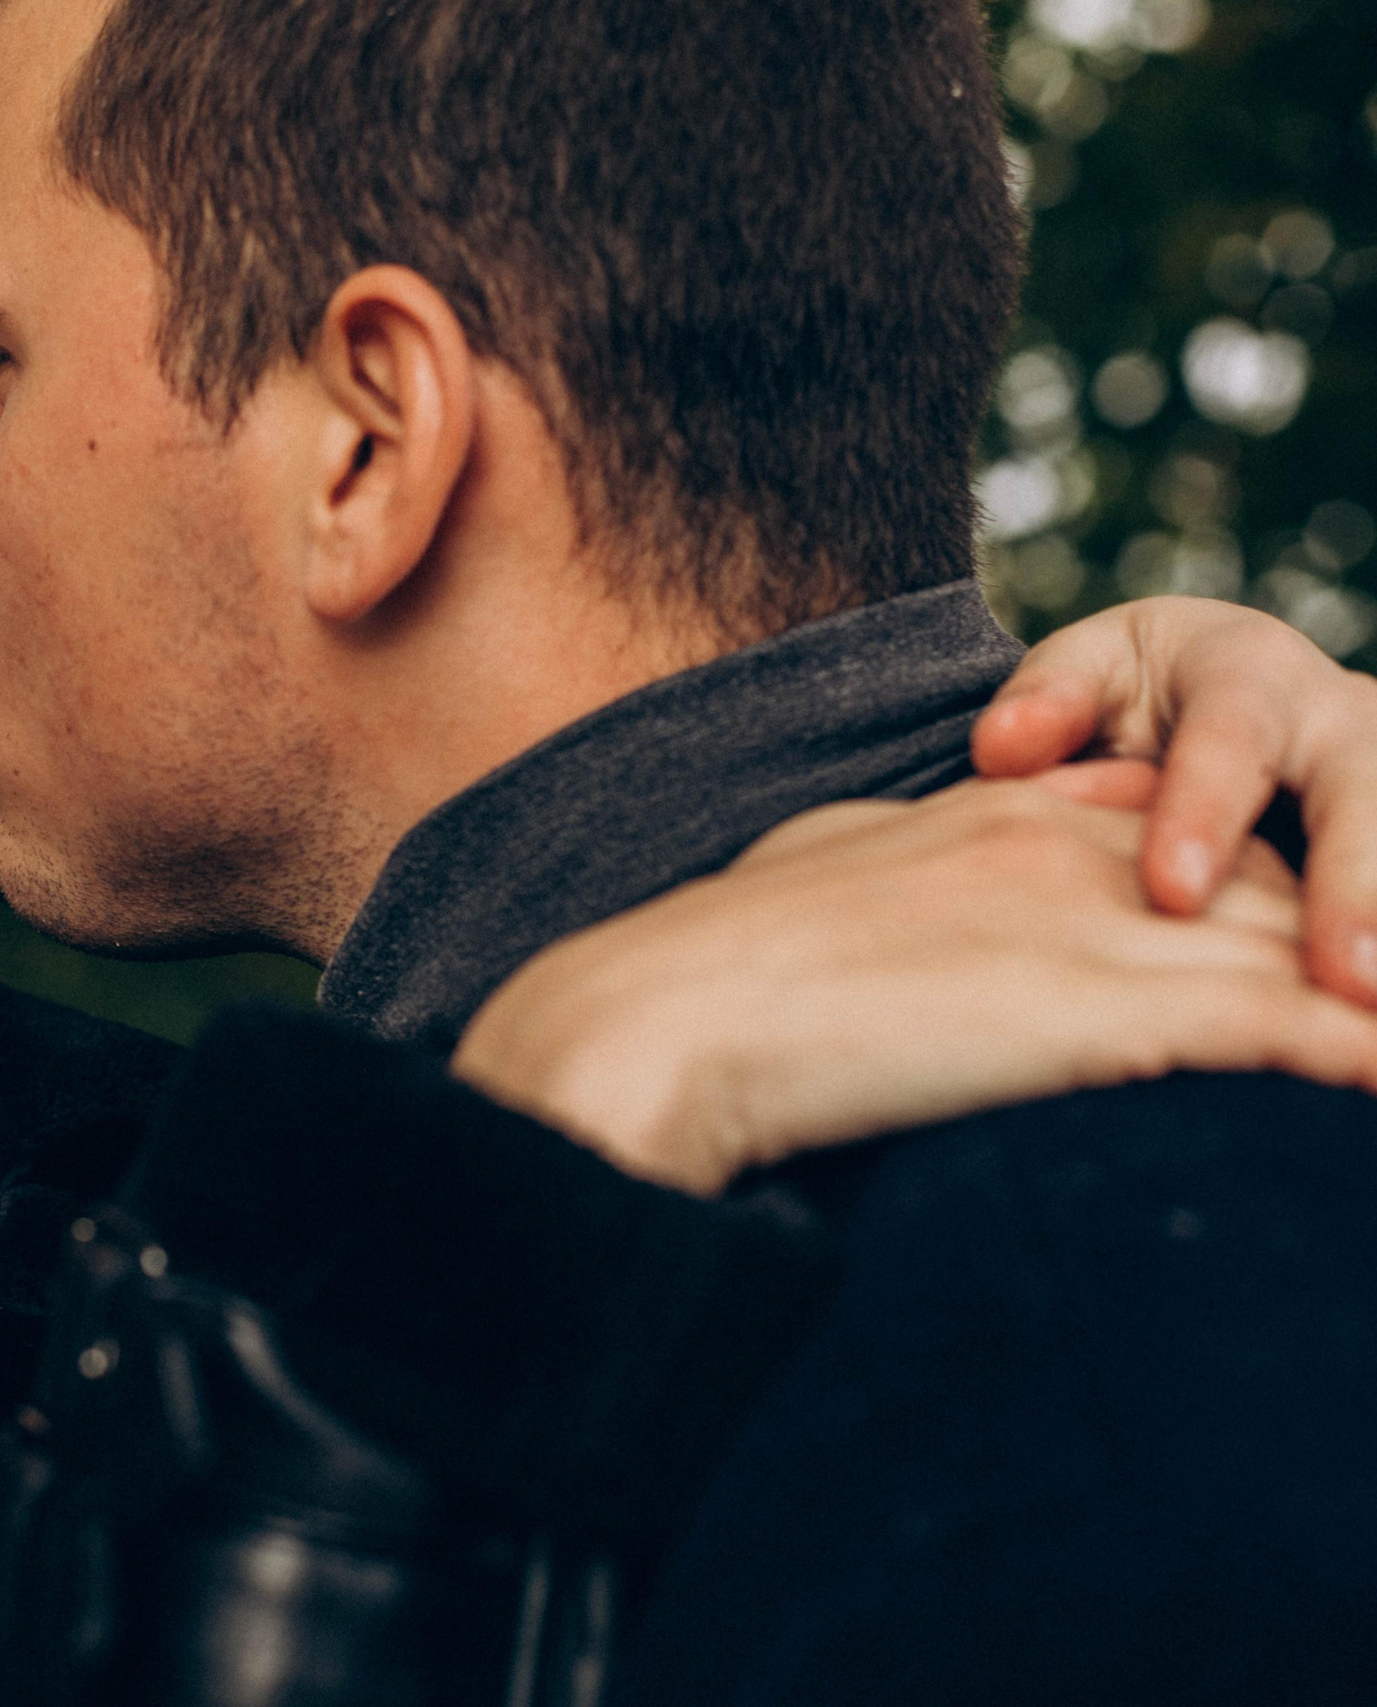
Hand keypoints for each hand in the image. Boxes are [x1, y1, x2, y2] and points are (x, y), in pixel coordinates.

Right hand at [450, 771, 1376, 1196]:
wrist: (655, 1018)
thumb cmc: (705, 978)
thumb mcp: (818, 889)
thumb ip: (898, 882)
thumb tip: (925, 924)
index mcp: (994, 817)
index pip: (1179, 830)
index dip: (1262, 890)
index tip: (1317, 939)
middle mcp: (1061, 847)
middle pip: (1272, 881)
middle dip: (1357, 934)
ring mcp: (1085, 920)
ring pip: (1303, 945)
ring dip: (1371, 988)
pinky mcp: (1094, 1010)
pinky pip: (1281, 1028)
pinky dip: (1353, 1051)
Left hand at [973, 596, 1376, 1004]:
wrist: (1193, 696)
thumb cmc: (1123, 698)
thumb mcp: (1083, 678)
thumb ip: (1048, 703)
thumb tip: (1002, 746)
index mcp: (1249, 671)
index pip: (1234, 739)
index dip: (1207, 814)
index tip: (1173, 894)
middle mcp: (1340, 719)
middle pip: (1364, 794)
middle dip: (1354, 885)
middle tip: (1344, 980)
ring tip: (1374, 1012)